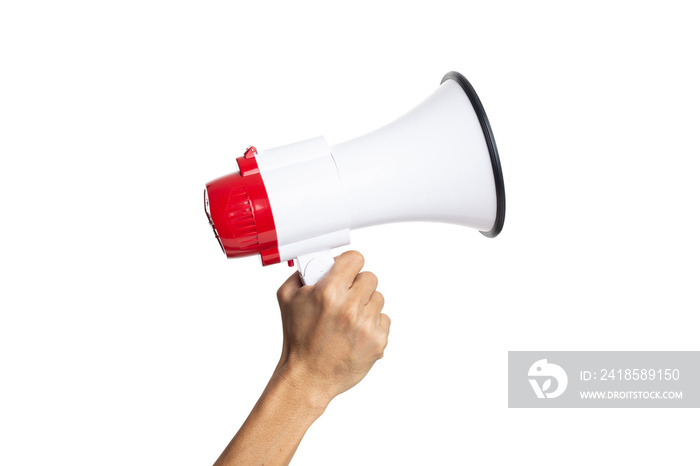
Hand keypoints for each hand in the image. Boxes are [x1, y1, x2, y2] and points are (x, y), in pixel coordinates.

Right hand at [274, 250, 390, 409]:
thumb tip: (316, 261)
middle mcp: (350, 307)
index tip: (346, 270)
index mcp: (328, 293)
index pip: (355, 259)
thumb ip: (301, 274)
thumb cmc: (297, 341)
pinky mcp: (378, 341)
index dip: (349, 264)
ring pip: (378, 297)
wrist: (308, 377)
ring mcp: (366, 325)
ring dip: (365, 304)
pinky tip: (355, 332)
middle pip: (370, 277)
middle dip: (357, 285)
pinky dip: (372, 323)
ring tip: (348, 318)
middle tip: (346, 296)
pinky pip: (384, 319)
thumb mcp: (287, 299)